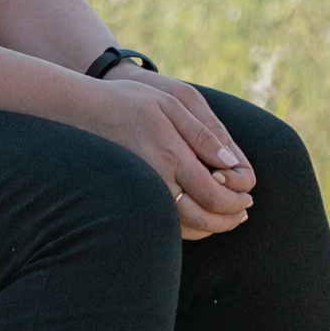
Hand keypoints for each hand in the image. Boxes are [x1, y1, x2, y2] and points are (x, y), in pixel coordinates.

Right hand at [74, 70, 254, 238]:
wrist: (80, 113)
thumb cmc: (129, 102)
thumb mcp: (170, 104)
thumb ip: (203, 134)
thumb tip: (230, 164)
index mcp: (172, 155)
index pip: (215, 195)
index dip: (236, 202)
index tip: (248, 199)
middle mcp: (158, 181)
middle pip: (203, 219)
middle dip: (229, 220)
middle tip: (244, 214)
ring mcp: (143, 193)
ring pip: (184, 228)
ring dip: (211, 228)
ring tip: (228, 219)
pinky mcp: (132, 199)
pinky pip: (166, 225)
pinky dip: (188, 228)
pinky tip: (199, 218)